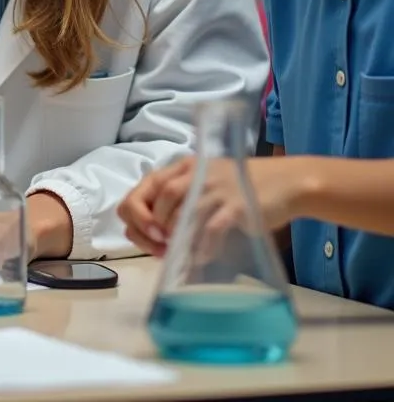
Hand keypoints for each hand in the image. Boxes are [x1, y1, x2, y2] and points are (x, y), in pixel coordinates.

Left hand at [118, 156, 301, 255]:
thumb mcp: (207, 185)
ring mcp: (218, 188)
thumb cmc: (242, 188)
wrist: (287, 183)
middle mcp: (199, 173)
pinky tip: (200, 258)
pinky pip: (212, 229)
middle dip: (153, 226)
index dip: (138, 210)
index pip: (148, 183)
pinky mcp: (238, 206)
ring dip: (175, 236)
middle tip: (159, 248)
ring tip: (176, 254)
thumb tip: (153, 234)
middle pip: (161, 195)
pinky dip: (202, 247)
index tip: (143, 234)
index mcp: (186, 167)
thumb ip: (181, 202)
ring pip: (184, 210)